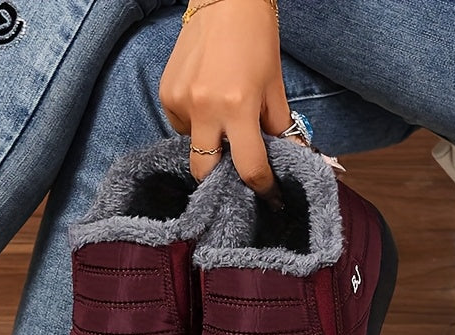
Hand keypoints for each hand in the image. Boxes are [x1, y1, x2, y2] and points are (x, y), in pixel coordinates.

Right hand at [159, 0, 290, 195]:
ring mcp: (181, 102)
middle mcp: (205, 109)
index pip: (249, 165)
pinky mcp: (166, 94)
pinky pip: (180, 124)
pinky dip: (194, 120)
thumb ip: (277, 125)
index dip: (262, 186)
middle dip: (218, 176)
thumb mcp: (274, 83)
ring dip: (208, 138)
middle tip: (231, 166)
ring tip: (219, 111)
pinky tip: (204, 96)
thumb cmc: (255, 37)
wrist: (225, 0)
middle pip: (205, 171)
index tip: (268, 196)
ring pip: (193, 144)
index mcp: (238, 107)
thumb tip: (288, 157)